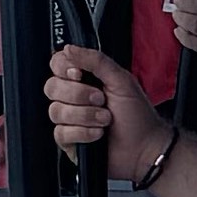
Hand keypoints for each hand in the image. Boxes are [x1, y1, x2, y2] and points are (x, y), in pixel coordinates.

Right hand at [40, 41, 168, 177]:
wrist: (145, 148)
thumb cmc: (137, 115)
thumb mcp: (121, 80)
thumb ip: (96, 60)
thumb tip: (69, 48)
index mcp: (85, 79)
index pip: (58, 64)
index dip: (63, 68)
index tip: (79, 74)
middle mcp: (74, 97)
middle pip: (52, 87)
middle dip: (78, 94)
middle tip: (101, 99)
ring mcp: (70, 119)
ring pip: (56, 111)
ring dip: (85, 115)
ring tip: (105, 119)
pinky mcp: (68, 141)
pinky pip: (61, 132)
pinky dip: (83, 133)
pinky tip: (98, 134)